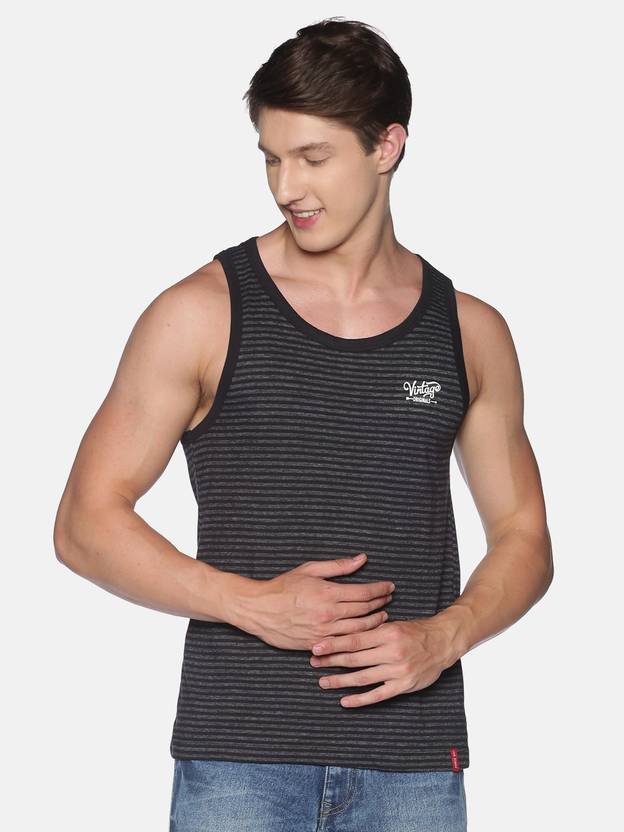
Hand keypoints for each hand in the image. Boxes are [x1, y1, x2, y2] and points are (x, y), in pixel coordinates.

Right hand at [234, 553, 394, 650]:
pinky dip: (359, 637)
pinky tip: (365, 632)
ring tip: (383, 615)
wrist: (258, 609)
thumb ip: (338, 566)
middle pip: (365, 611)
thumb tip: (362, 559)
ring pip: (359, 629)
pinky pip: (344, 643)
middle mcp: (328, 614)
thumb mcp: (310, 569)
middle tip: (389, 598)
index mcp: (328, 593)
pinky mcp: (317, 644)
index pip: (364, 593)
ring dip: (374, 622)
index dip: (380, 589)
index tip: (389, 586)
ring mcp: (323, 632)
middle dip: (381, 603)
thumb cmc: (283, 586)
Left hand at [308, 615, 459, 707]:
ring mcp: (397, 671)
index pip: (354, 640)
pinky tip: (345, 701)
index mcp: (387, 633)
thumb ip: (371, 631)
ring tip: (323, 682)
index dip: (333, 644)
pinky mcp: (403, 686)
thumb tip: (344, 635)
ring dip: (340, 681)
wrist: (442, 642)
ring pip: (363, 678)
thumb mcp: (392, 625)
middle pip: (355, 659)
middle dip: (331, 661)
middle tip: (313, 662)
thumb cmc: (415, 631)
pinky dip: (360, 699)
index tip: (316, 646)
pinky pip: (378, 695)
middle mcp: (391, 652)